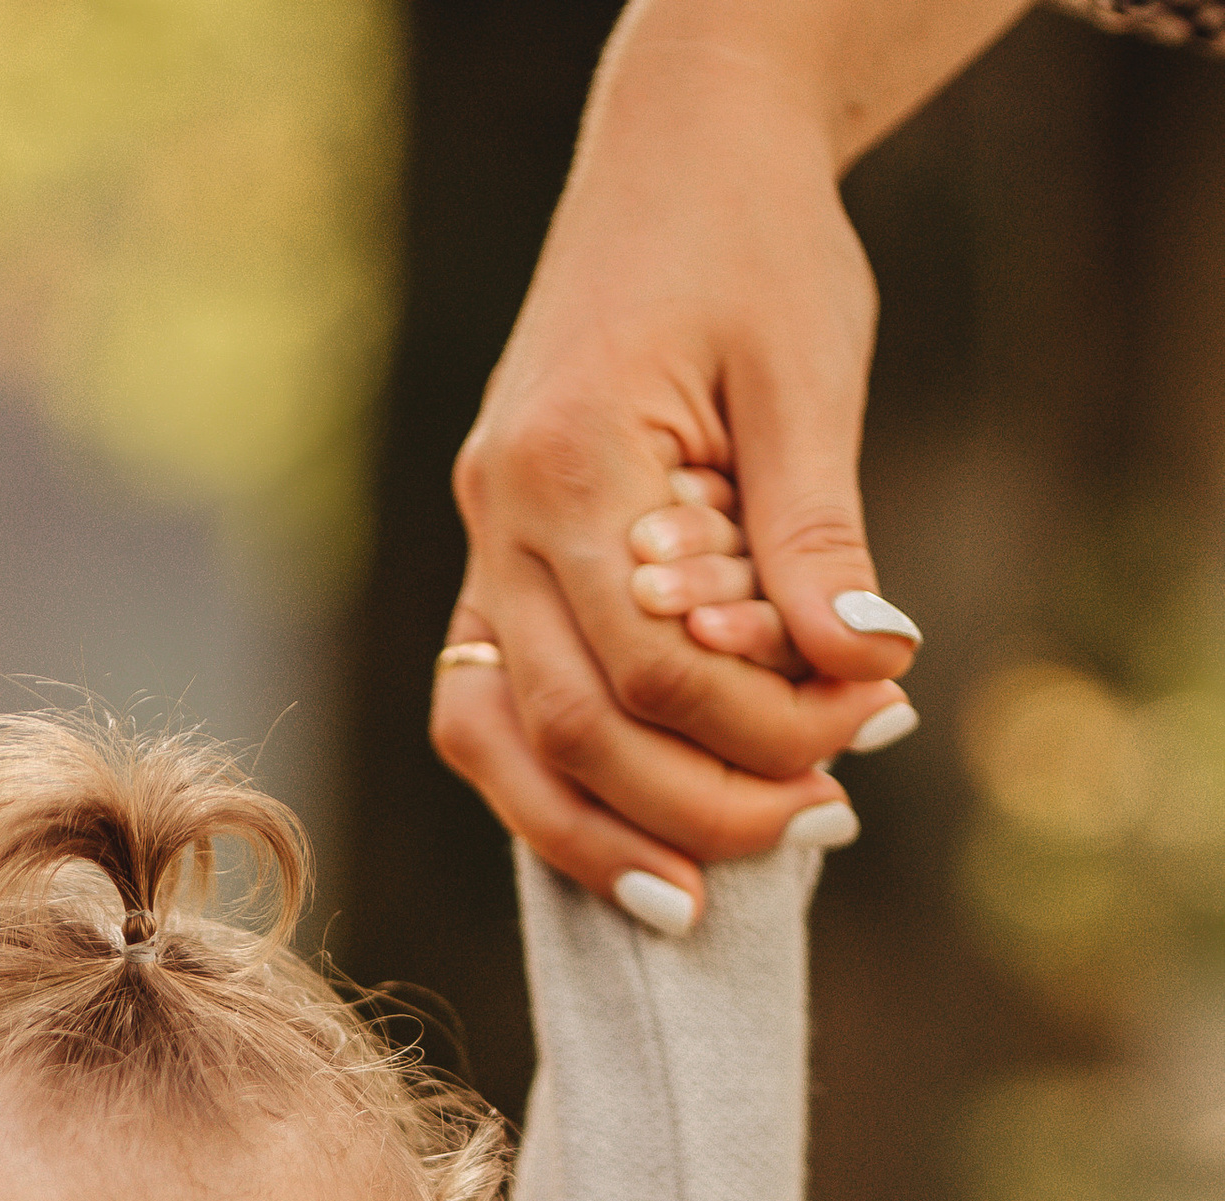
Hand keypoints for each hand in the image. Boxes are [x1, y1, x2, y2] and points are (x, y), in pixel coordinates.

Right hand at [430, 1, 996, 919]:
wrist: (676, 155)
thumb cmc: (750, 245)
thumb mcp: (807, 373)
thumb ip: (818, 535)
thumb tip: (866, 670)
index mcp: (565, 462)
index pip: (653, 665)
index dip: (763, 727)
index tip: (872, 728)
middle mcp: (497, 518)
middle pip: (570, 729)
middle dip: (696, 803)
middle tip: (820, 823)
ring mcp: (479, 550)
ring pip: (498, 746)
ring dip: (600, 834)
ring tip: (703, 893)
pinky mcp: (492, 570)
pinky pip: (495, 717)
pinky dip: (560, 791)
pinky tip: (643, 834)